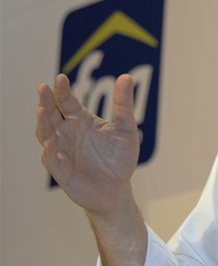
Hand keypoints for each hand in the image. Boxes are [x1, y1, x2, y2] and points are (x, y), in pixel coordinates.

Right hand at [35, 73, 139, 217]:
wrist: (118, 189)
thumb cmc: (120, 157)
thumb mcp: (126, 129)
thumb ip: (124, 105)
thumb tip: (126, 76)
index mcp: (80, 121)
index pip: (66, 102)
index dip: (62, 90)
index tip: (60, 78)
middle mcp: (67, 133)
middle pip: (51, 114)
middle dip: (46, 101)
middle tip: (43, 87)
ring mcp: (61, 152)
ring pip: (45, 134)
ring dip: (43, 123)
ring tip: (42, 110)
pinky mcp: (62, 171)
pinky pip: (52, 161)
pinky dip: (50, 152)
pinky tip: (50, 142)